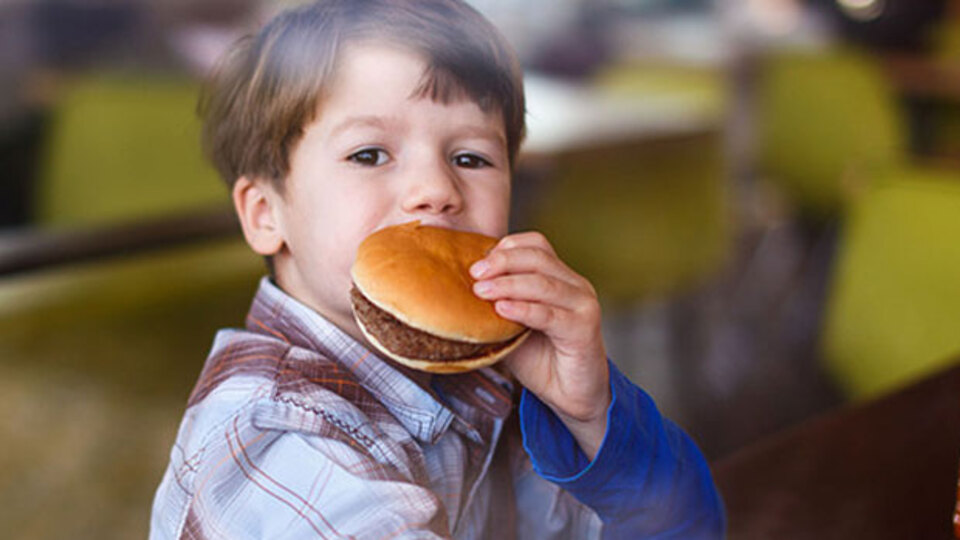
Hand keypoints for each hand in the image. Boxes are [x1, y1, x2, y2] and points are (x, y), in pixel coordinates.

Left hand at [471, 231, 610, 458]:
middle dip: (502, 261)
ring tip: (482, 291)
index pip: (536, 244)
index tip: (477, 262)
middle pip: (538, 257)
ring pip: (543, 283)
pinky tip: (503, 310)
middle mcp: (575, 285)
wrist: (571, 396)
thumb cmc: (541, 360)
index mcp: (559, 278)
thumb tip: (456, 292)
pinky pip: (550, 314)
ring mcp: (583, 305)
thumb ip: (494, 306)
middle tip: (475, 273)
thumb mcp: (509, 326)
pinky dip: (523, 309)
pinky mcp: (584, 328)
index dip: (506, 248)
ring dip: (508, 284)